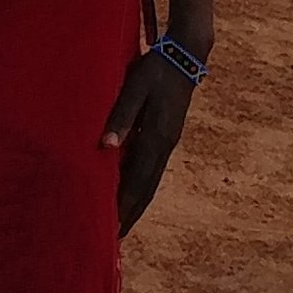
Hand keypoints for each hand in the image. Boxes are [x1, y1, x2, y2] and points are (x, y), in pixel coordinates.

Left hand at [102, 44, 196, 232]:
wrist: (186, 54)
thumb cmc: (156, 69)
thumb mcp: (135, 88)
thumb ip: (120, 116)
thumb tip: (105, 146)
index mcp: (156, 138)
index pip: (138, 181)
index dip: (125, 206)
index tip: (113, 228)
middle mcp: (164, 145)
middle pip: (146, 189)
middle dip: (131, 213)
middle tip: (116, 237)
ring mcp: (168, 142)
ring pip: (151, 181)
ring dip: (136, 203)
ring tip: (122, 222)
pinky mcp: (166, 136)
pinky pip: (151, 169)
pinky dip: (141, 186)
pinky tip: (130, 191)